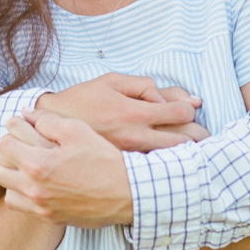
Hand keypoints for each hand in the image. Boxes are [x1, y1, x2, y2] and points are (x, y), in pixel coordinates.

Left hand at [0, 110, 134, 227]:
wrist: (128, 194)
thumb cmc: (104, 160)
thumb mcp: (78, 131)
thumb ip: (47, 121)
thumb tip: (26, 114)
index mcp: (38, 164)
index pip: (4, 144)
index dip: (12, 131)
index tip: (22, 127)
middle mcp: (34, 188)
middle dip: (6, 153)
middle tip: (21, 145)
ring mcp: (40, 205)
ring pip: (5, 189)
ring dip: (11, 175)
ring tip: (26, 165)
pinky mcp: (49, 217)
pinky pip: (19, 205)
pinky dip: (21, 193)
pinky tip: (35, 183)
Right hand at [34, 73, 206, 150]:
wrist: (50, 128)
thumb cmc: (82, 100)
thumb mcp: (111, 81)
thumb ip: (146, 85)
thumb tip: (184, 97)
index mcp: (133, 112)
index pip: (182, 112)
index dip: (188, 107)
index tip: (183, 107)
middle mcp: (135, 137)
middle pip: (187, 139)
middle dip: (198, 133)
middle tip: (197, 129)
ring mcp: (131, 155)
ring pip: (176, 157)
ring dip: (188, 149)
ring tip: (187, 142)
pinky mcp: (125, 167)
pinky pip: (159, 167)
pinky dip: (170, 160)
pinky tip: (168, 154)